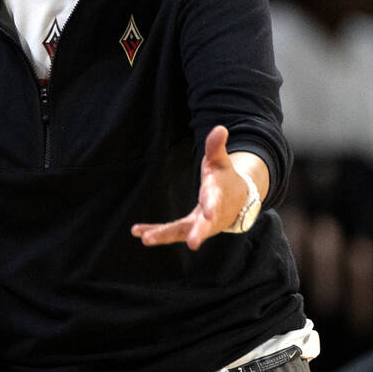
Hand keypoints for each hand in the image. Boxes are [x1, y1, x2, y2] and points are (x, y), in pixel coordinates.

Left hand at [131, 125, 254, 249]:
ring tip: (146, 239)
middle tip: (192, 243)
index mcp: (218, 196)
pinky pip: (171, 232)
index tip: (209, 213)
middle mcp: (211, 216)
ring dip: (165, 236)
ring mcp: (199, 225)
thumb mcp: (220, 161)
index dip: (212, 206)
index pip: (216, 201)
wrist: (235, 201)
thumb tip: (220, 128)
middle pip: (204, 225)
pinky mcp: (188, 229)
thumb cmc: (224, 178)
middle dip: (198, 233)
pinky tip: (137, 233)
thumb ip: (216, 147)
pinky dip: (155, 232)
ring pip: (182, 232)